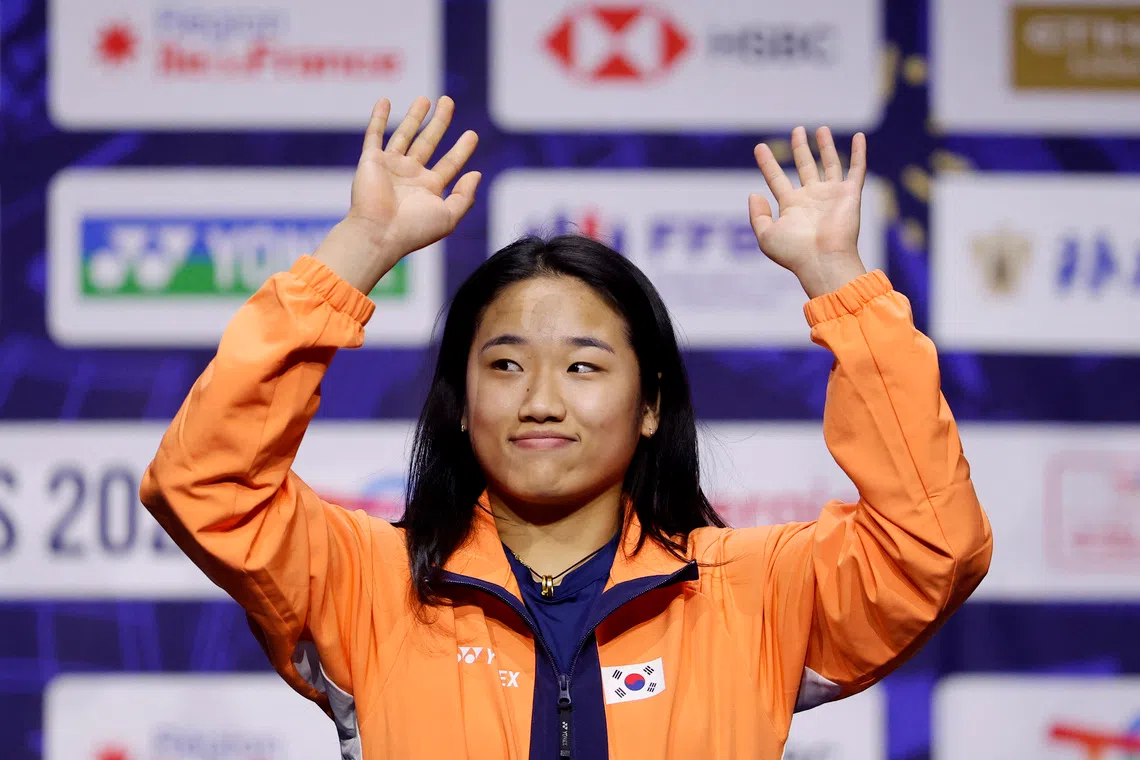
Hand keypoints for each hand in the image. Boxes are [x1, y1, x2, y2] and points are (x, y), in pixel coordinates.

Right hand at [316, 96, 479, 292]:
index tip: (472, 134)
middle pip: (428, 142)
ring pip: (405, 135)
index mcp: (429, 189)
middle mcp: (410, 176)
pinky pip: (374, 135)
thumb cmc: (413, 230)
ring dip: (414, 116)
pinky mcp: (371, 161)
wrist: (378, 233)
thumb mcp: (448, 217)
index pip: (450, 163)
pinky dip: (379, 118)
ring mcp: (390, 167)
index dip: (462, 149)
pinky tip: (385, 101)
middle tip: (448, 101)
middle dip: (439, 122)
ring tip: (425, 99)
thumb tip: (477, 174)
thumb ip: (465, 197)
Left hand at [749, 126, 867, 297]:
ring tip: (820, 129)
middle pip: (804, 166)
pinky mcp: (850, 194)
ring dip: (825, 146)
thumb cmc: (794, 253)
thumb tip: (754, 194)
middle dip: (800, 148)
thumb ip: (757, 215)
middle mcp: (812, 198)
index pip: (776, 178)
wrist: (823, 260)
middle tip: (797, 130)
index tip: (759, 146)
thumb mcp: (766, 236)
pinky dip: (858, 152)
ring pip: (829, 164)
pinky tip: (858, 136)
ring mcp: (832, 195)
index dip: (767, 162)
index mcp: (791, 206)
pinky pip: (857, 169)